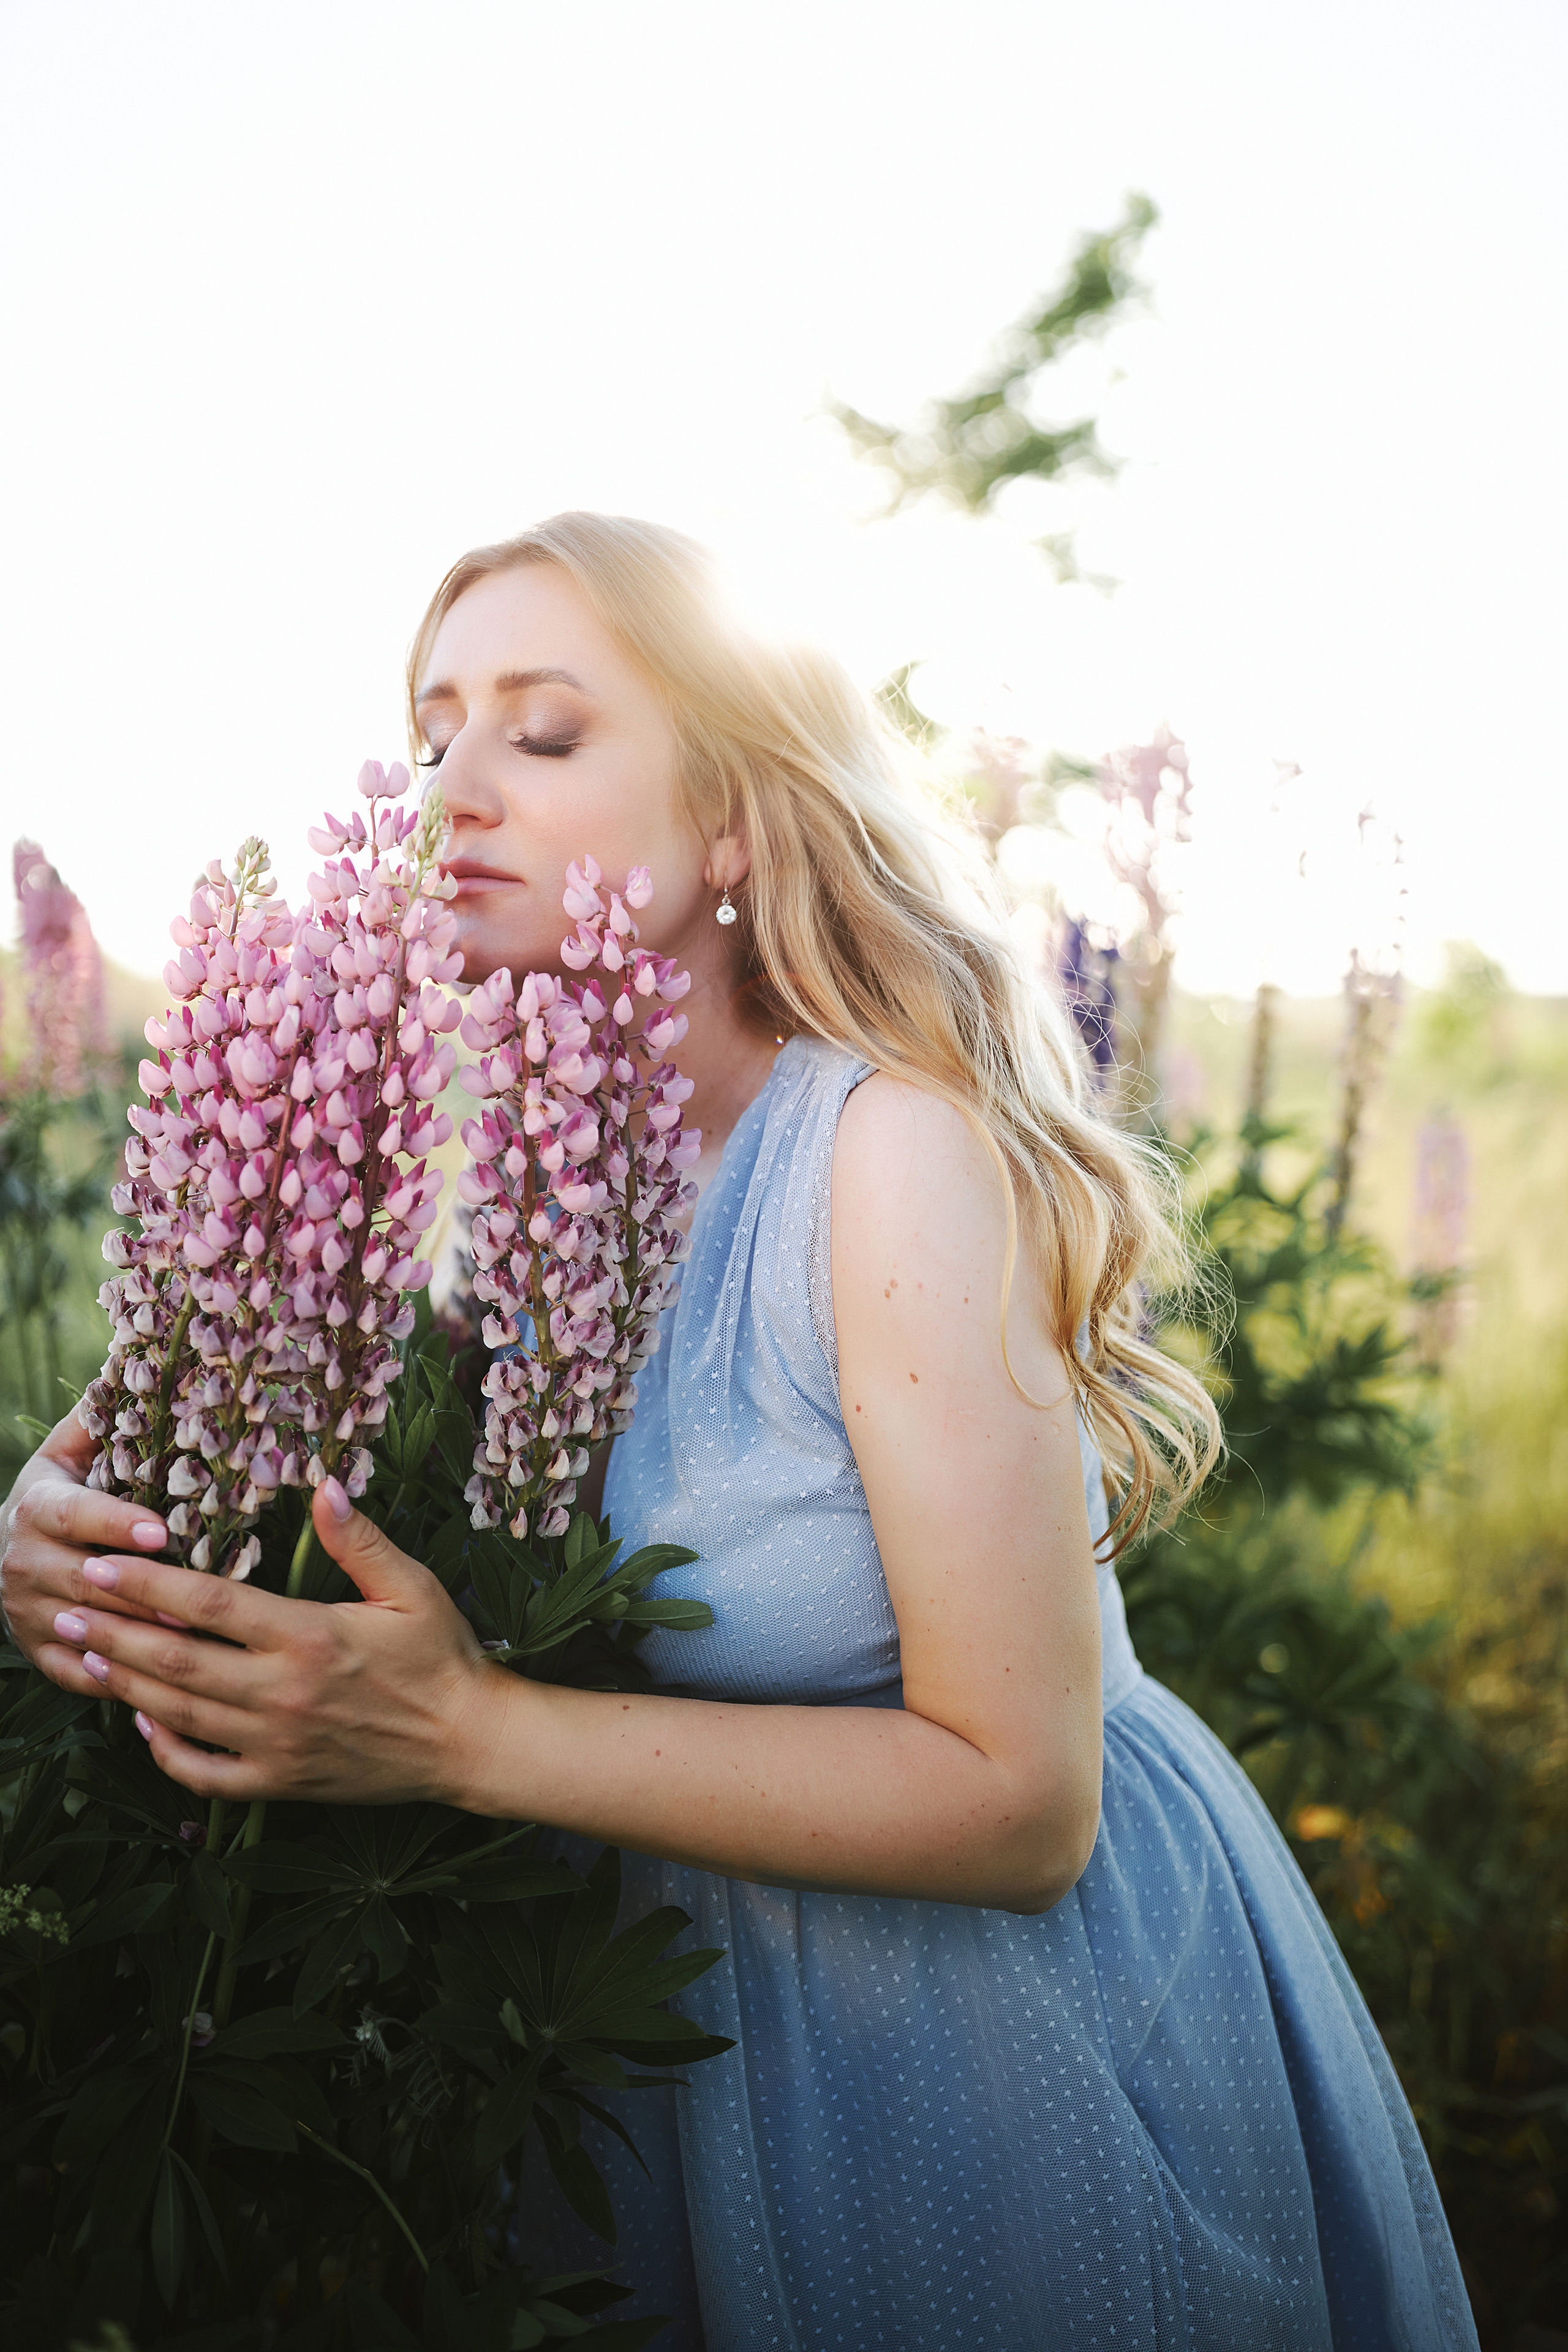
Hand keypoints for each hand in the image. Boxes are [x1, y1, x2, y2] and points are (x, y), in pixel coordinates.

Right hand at [1, 1409, 173, 1688]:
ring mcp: (26, 1613)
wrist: (7, 1554)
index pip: (74, 1515)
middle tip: (199, 1600)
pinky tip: (164, 1686)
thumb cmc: (60, 1493)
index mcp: (34, 1507)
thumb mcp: (69, 1451)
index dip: (116, 1523)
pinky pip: (78, 1673)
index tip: (164, 1531)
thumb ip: (100, 1418)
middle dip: (141, 1590)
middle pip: (84, 1579)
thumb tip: (138, 1359)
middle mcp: (21, 1562)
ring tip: (196, 1642)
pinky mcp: (38, 1653)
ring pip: (85, 1630)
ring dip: (138, 1639)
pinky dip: (117, 1680)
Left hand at [46, 1480, 507, 1808]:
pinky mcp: (281, 1783)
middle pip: (176, 1661)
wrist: (470, 1741)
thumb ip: (360, 1539)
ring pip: (180, 1715)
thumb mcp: (414, 1586)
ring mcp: (278, 1744)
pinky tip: (144, 1724)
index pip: (208, 1605)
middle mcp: (284, 1693)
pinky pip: (205, 1775)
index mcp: (310, 1637)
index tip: (101, 1563)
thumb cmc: (443, 1655)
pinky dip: (166, 1752)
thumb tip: (325, 1484)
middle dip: (112, 1632)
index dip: (147, 1583)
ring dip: (124, 1685)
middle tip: (63, 1607)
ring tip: (83, 1654)